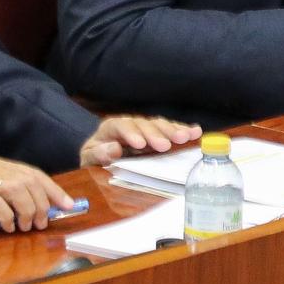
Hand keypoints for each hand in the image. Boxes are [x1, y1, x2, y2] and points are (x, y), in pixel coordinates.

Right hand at [0, 158, 72, 232]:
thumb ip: (7, 195)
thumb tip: (36, 209)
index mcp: (0, 167)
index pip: (35, 174)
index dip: (54, 190)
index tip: (68, 205)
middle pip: (30, 182)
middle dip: (43, 204)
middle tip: (42, 223)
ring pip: (19, 191)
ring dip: (28, 211)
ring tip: (26, 227)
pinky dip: (8, 217)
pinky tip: (7, 227)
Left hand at [79, 116, 200, 166]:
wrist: (99, 159)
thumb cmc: (93, 159)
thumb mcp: (88, 159)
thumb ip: (98, 154)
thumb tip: (114, 148)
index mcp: (110, 128)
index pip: (120, 126)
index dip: (131, 133)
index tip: (141, 144)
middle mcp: (129, 124)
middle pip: (144, 125)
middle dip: (156, 134)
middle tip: (167, 144)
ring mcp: (144, 128)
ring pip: (159, 125)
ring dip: (173, 130)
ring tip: (186, 137)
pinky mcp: (156, 135)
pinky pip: (169, 130)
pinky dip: (182, 130)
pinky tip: (195, 131)